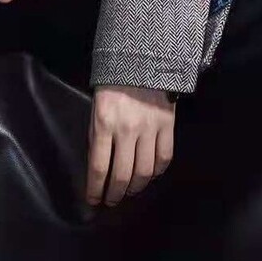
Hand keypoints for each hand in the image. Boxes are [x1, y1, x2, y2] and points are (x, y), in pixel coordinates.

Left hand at [85, 85, 175, 204]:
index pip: (98, 166)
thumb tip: (99, 165)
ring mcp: (149, 128)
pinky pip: (164, 158)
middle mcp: (127, 129)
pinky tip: (149, 174)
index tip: (93, 201)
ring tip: (129, 191)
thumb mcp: (96, 107)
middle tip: (111, 200)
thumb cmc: (112, 84)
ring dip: (136, 187)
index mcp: (104, 123)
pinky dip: (157, 172)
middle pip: (122, 174)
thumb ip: (96, 135)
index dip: (95, 189)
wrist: (141, 59)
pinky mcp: (167, 126)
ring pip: (145, 171)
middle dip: (115, 193)